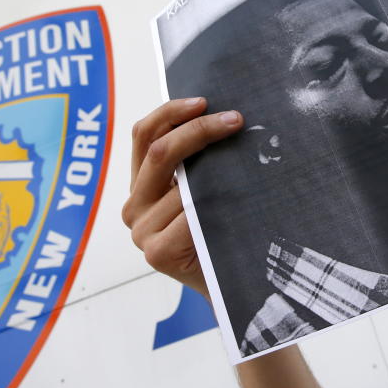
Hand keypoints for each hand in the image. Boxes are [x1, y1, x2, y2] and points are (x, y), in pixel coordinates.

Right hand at [121, 98, 242, 296]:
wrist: (229, 287)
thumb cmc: (220, 232)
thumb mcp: (204, 191)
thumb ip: (198, 165)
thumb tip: (224, 115)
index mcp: (140, 185)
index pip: (143, 135)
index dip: (171, 112)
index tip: (204, 101)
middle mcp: (134, 206)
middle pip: (160, 152)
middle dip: (199, 130)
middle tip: (235, 120)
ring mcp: (142, 231)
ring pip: (183, 185)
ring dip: (221, 173)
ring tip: (253, 165)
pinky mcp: (157, 252)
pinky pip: (191, 214)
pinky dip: (218, 205)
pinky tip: (241, 204)